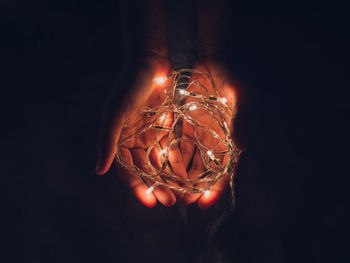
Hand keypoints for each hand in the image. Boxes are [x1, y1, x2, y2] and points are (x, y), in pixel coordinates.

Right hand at [96, 55, 186, 206]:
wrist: (150, 61)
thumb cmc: (129, 86)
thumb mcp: (115, 113)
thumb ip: (107, 142)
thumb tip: (98, 171)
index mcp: (118, 140)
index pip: (127, 170)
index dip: (137, 187)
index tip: (151, 202)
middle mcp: (133, 140)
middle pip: (146, 170)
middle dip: (158, 187)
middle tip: (171, 202)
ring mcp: (149, 134)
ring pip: (160, 163)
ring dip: (169, 178)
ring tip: (182, 194)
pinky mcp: (164, 127)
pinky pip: (171, 149)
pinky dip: (178, 162)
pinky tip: (188, 175)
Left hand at [180, 57, 246, 208]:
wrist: (210, 57)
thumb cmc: (231, 75)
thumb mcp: (241, 96)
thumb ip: (242, 121)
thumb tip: (243, 149)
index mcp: (230, 139)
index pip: (224, 171)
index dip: (215, 188)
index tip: (202, 204)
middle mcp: (214, 141)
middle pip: (204, 171)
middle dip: (193, 188)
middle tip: (179, 201)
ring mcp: (199, 133)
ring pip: (189, 162)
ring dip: (179, 176)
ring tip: (167, 189)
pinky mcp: (185, 125)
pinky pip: (176, 145)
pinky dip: (170, 157)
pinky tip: (159, 167)